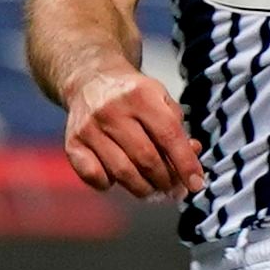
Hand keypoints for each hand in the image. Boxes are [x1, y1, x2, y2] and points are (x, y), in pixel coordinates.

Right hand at [63, 62, 206, 199]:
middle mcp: (112, 110)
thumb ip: (178, 133)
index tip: (196, 184)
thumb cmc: (133, 97)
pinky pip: (94, 177)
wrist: (91, 80)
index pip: (168, 135)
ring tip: (152, 189)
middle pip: (146, 159)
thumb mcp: (161, 101)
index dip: (185, 164)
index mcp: (140, 94)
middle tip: (173, 189)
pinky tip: (117, 177)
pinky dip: (110, 185)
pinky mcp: (73, 143)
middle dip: (165, 181)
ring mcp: (89, 127)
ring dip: (143, 189)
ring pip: (122, 172)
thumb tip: (191, 167)